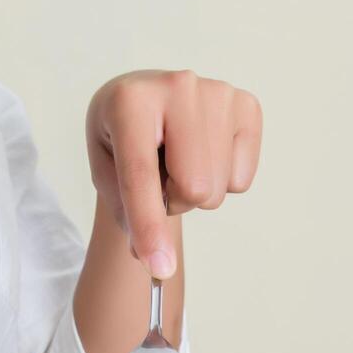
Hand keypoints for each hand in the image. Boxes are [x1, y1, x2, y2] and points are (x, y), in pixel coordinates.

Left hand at [86, 70, 261, 278]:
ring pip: (218, 188)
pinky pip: (242, 179)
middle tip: (159, 180)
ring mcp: (217, 92)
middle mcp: (177, 85)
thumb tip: (157, 261)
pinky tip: (204, 154)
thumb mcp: (106, 172)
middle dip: (174, 202)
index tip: (158, 266)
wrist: (145, 102)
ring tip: (179, 164)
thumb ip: (126, 215)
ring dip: (196, 193)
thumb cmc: (122, 138)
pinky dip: (223, 181)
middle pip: (193, 187)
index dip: (149, 225)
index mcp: (130, 100)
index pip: (142, 175)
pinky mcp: (246, 105)